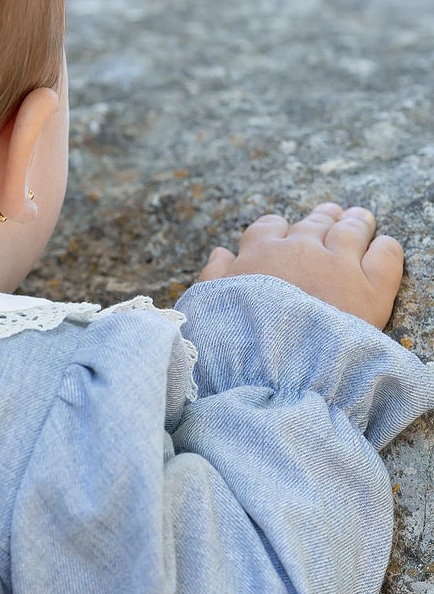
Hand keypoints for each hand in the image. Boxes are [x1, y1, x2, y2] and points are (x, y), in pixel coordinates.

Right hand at [197, 202, 402, 329]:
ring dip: (356, 222)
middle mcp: (300, 250)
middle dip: (323, 219)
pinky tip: (381, 248)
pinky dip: (384, 248)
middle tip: (333, 217)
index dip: (279, 229)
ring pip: (352, 228)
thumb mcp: (208, 310)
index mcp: (259, 255)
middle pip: (315, 223)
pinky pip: (385, 253)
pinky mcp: (371, 289)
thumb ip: (214, 278)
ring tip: (361, 221)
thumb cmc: (234, 346)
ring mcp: (338, 265)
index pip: (270, 226)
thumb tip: (221, 253)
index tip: (285, 235)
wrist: (272, 376)